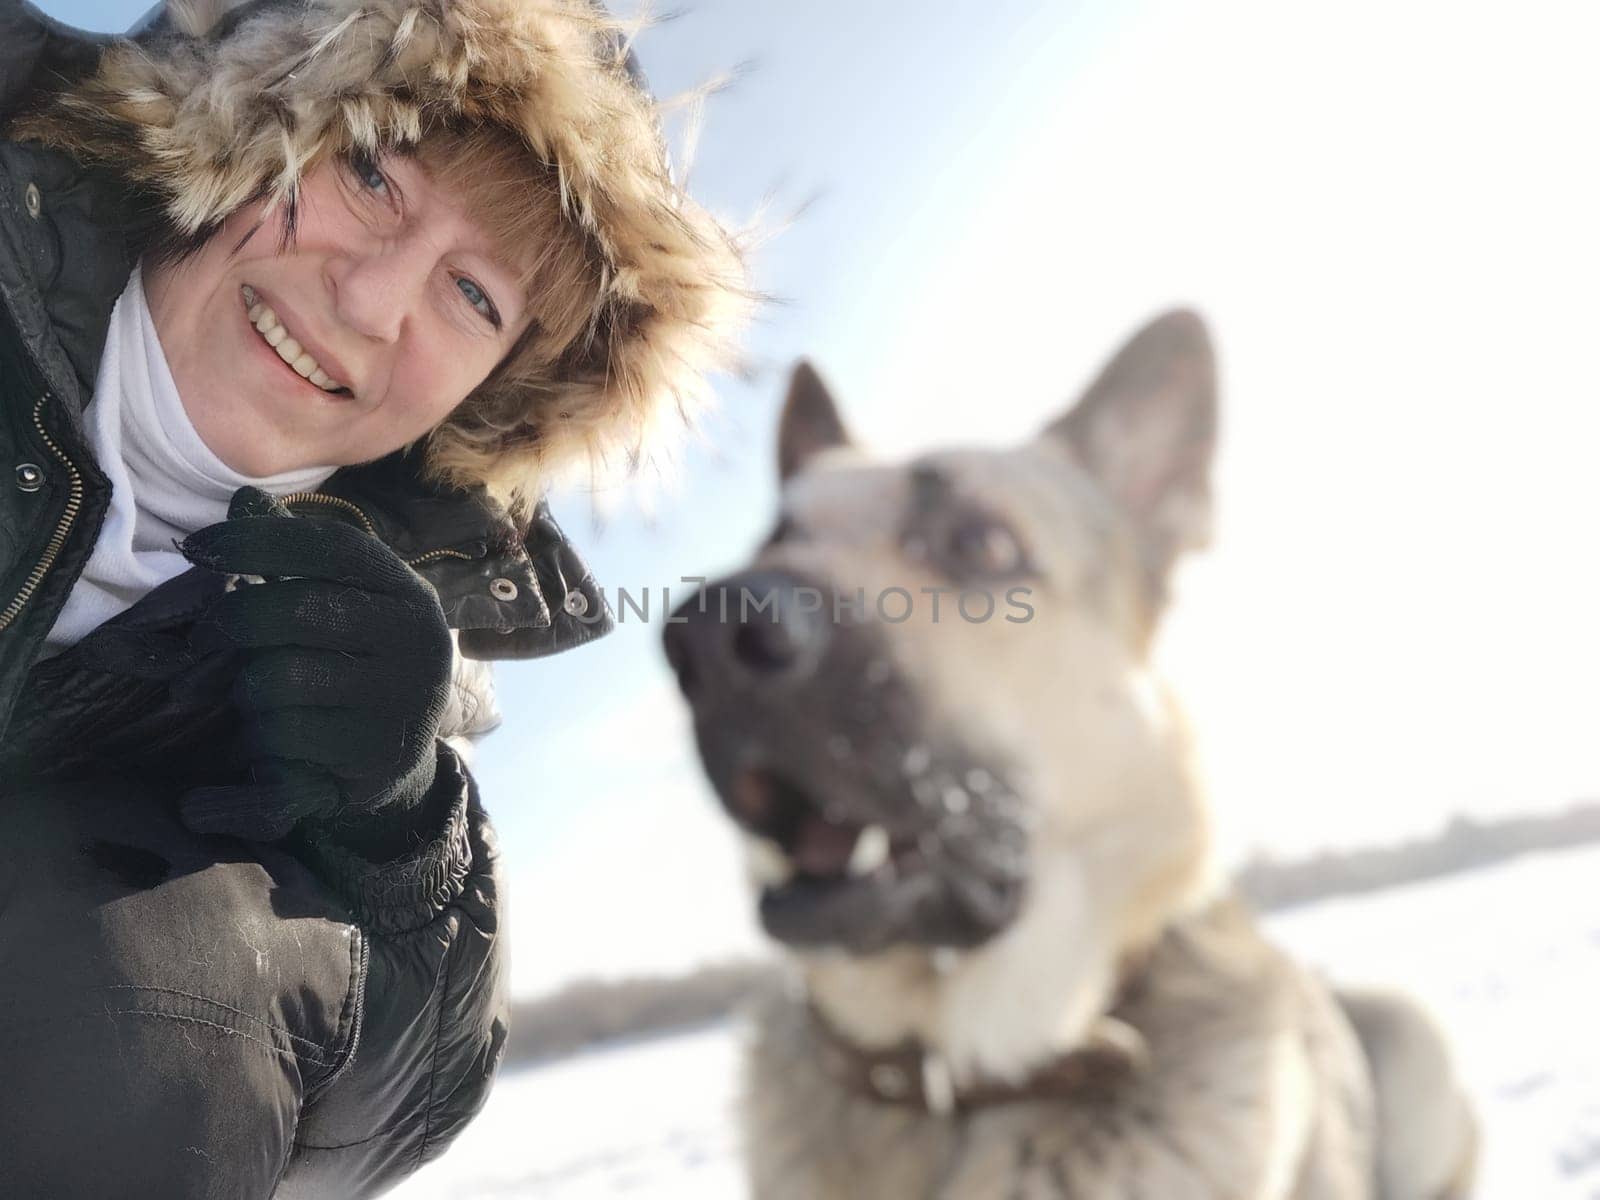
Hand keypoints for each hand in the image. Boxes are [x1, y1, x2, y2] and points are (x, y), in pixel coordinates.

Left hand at [175, 488, 453, 841]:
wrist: (400, 761)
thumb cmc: (358, 666)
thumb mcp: (347, 606)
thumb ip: (299, 559)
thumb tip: (244, 499)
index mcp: (409, 594)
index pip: (333, 548)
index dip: (260, 540)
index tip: (198, 548)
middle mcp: (416, 642)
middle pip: (296, 611)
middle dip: (231, 621)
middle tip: (201, 638)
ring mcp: (400, 702)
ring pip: (279, 680)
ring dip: (247, 690)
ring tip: (256, 699)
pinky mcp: (373, 758)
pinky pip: (283, 739)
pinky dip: (259, 741)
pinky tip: (268, 745)